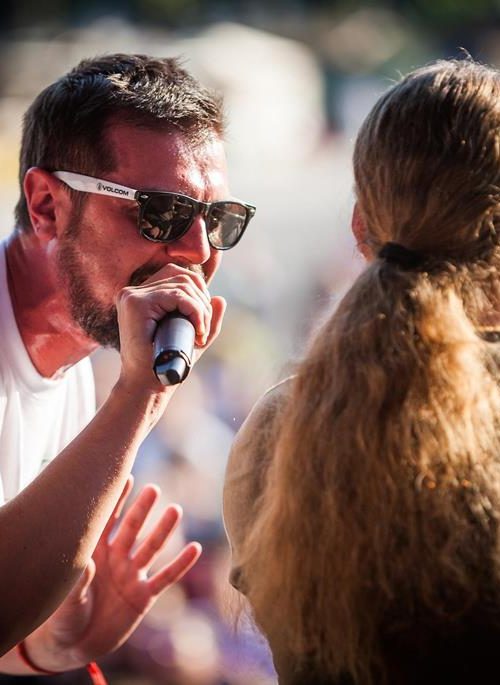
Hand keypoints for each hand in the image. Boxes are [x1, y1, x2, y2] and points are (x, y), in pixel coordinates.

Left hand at [29, 478, 200, 670]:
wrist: (74, 646)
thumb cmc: (62, 617)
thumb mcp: (65, 602)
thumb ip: (78, 582)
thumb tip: (90, 563)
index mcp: (95, 553)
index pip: (106, 521)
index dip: (116, 501)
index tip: (124, 477)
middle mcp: (116, 559)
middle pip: (132, 529)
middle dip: (142, 509)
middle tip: (153, 489)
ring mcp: (132, 576)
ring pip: (151, 548)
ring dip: (163, 530)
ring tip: (175, 510)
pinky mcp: (144, 596)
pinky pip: (165, 578)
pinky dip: (180, 564)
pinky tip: (195, 549)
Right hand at [116, 263, 225, 387]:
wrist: (145, 385)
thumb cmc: (166, 363)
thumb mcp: (191, 338)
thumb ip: (206, 319)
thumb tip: (220, 299)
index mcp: (141, 295)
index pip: (177, 274)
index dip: (198, 292)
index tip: (201, 321)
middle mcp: (133, 291)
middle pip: (182, 276)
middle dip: (202, 301)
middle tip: (203, 329)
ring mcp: (133, 295)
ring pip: (183, 286)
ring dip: (201, 309)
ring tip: (200, 332)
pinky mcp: (136, 304)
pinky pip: (178, 296)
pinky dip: (195, 312)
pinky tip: (198, 331)